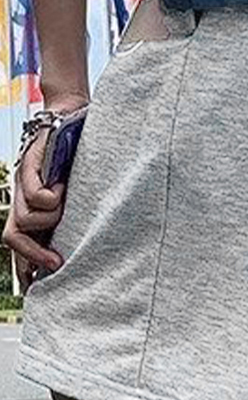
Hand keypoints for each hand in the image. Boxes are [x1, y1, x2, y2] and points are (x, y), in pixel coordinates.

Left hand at [1, 104, 81, 294]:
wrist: (69, 112)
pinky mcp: (27, 167)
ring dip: (50, 218)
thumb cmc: (77, 151)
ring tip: (65, 201)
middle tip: (57, 265)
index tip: (40, 287)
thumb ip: (72, 212)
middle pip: (13, 237)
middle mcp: (22, 196)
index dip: (26, 267)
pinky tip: (63, 186)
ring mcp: (22, 183)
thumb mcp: (76, 189)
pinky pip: (36, 198)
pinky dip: (51, 198)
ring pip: (27, 221)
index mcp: (34, 205)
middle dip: (33, 257)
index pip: (20, 243)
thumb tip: (82, 242)